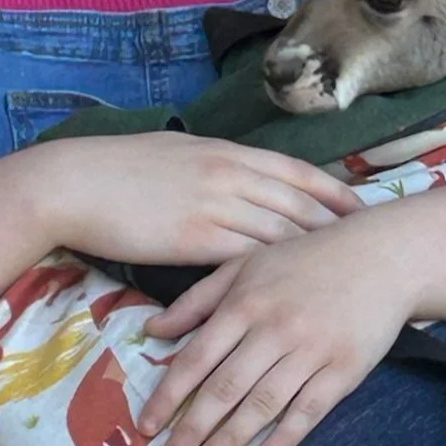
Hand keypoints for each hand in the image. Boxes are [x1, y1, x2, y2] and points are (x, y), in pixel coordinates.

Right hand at [29, 134, 360, 267]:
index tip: (363, 207)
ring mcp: (215, 205)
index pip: (297, 171)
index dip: (334, 191)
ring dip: (313, 256)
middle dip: (338, 226)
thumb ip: (211, 163)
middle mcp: (230, 174)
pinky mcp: (195, 239)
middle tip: (371, 249)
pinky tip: (291, 294)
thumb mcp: (175, 153)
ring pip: (280, 232)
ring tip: (343, 279)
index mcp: (226, 151)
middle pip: (300, 203)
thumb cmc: (116, 169)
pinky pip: (247, 258)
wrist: (74, 184)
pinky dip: (275, 275)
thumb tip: (231, 170)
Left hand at [137, 220, 408, 445]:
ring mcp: (311, 351)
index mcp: (244, 303)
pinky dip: (285, 437)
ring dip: (230, 439)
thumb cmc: (306, 259)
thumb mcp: (245, 265)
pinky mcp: (345, 369)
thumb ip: (197, 299)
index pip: (196, 358)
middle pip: (224, 388)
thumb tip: (152, 330)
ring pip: (262, 404)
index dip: (168, 396)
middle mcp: (274, 329)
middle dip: (191, 429)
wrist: (382, 256)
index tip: (146, 426)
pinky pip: (309, 410)